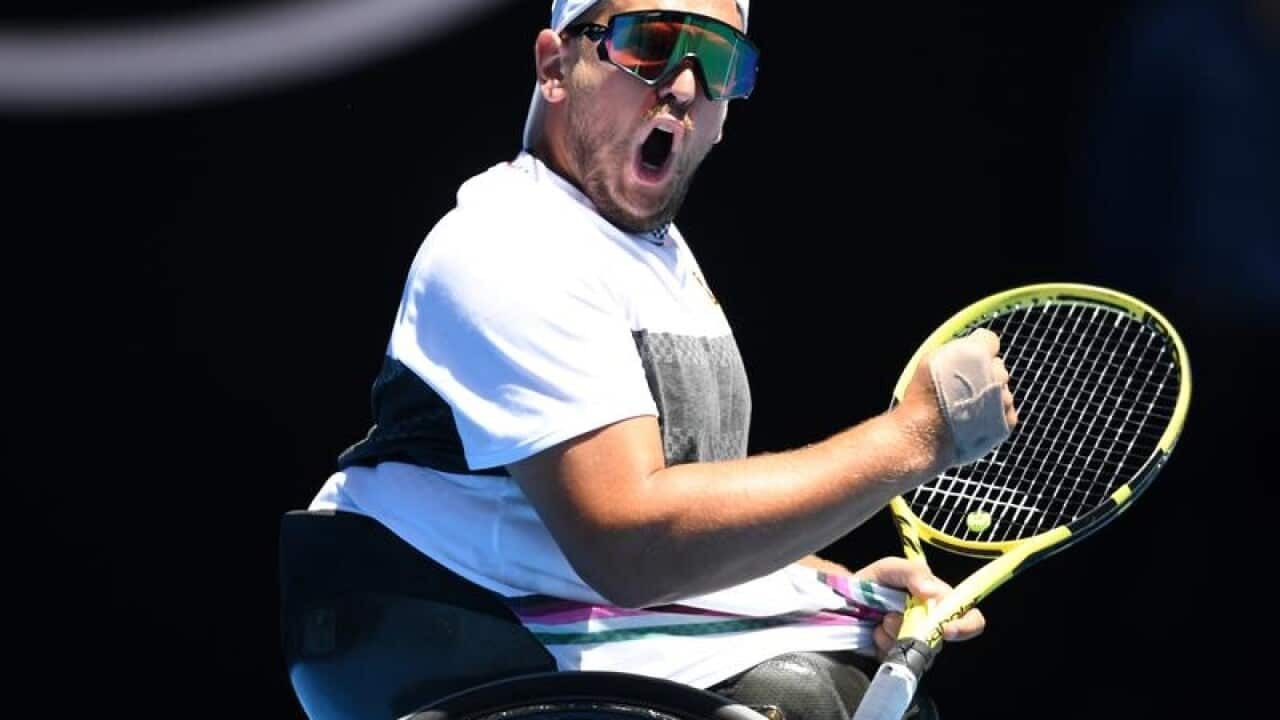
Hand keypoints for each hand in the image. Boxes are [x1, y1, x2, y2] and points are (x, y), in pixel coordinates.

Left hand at [853, 557, 985, 659]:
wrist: (845, 600)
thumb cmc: (873, 582)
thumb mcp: (890, 568)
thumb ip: (912, 572)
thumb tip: (932, 591)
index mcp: (938, 601)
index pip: (969, 618)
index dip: (965, 625)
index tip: (946, 628)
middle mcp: (932, 624)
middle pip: (939, 639)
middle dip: (914, 630)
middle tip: (890, 617)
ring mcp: (915, 643)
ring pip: (918, 651)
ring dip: (894, 636)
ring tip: (878, 621)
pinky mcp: (898, 657)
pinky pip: (898, 659)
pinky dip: (883, 646)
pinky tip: (873, 633)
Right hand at [898, 328, 1017, 469]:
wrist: (926, 435)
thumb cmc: (923, 397)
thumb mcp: (931, 360)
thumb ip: (956, 349)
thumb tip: (971, 346)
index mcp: (977, 354)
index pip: (990, 340)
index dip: (977, 348)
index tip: (967, 360)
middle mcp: (996, 374)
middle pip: (996, 366)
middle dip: (983, 374)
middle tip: (961, 388)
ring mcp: (1005, 398)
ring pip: (1001, 390)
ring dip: (987, 395)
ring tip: (963, 408)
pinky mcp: (1008, 420)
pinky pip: (1005, 411)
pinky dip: (993, 415)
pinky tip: (972, 420)